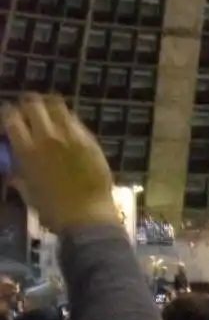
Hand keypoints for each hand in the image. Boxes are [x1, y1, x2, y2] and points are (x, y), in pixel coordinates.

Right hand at [2, 95, 117, 232]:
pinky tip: (65, 127)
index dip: (7, 114)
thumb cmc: (52, 209)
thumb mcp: (26, 189)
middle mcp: (47, 137)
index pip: (10, 117)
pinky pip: (75, 119)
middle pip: (33, 104)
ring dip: (48, 106)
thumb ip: (17, 170)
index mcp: (26, 150)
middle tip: (28, 113)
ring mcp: (71, 136)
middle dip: (27, 105)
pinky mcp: (89, 139)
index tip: (9, 118)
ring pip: (56, 105)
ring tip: (47, 115)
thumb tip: (11, 161)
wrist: (87, 214)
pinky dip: (66, 118)